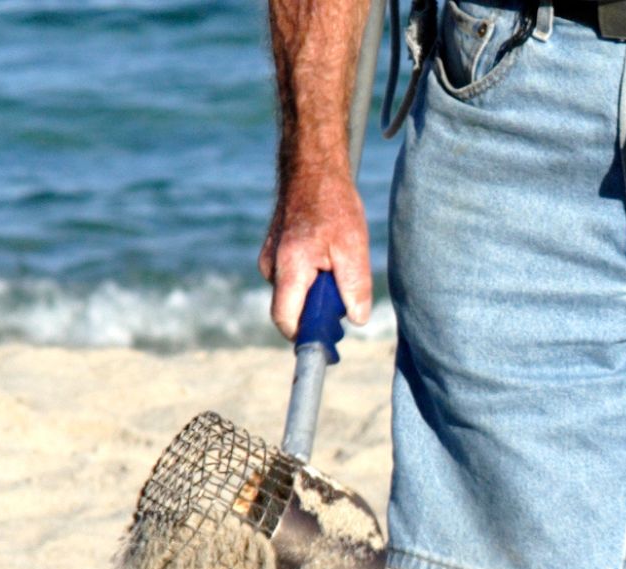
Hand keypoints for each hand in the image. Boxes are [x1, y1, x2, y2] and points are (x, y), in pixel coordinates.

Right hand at [259, 169, 371, 339]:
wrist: (312, 169)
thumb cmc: (333, 204)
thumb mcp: (353, 246)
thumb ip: (355, 286)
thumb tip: (356, 320)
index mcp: (289, 267)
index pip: (285, 319)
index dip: (304, 337)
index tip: (327, 342)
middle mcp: (271, 266)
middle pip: (290, 310)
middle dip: (315, 315)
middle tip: (343, 307)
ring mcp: (269, 259)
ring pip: (292, 294)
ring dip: (315, 295)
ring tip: (337, 272)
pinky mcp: (273, 253)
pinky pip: (292, 280)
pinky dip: (310, 280)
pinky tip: (327, 261)